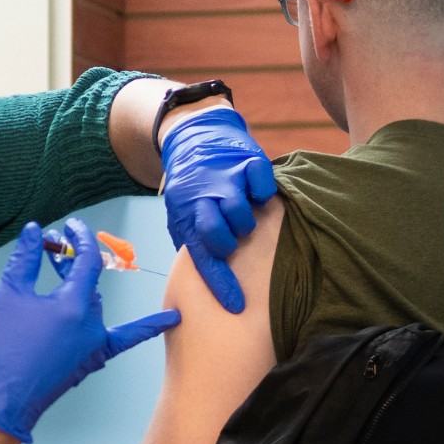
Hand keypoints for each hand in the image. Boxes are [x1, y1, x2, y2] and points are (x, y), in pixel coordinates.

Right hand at [0, 219, 178, 443]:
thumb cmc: (4, 346)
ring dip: (79, 289)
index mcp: (73, 303)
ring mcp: (97, 342)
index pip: (87, 259)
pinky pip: (126, 338)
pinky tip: (173, 319)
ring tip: (57, 275)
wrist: (4, 396)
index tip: (70, 226)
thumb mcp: (8, 294)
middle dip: (69, 262)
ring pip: (94, 304)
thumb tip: (34, 231)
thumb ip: (24, 258)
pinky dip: (148, 326)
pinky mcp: (95, 358)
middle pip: (88, 281)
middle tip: (49, 249)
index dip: (79, 237)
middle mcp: (92, 322)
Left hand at [158, 107, 276, 314]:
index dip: (220, 282)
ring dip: (245, 219)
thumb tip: (199, 280)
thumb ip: (191, 243)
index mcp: (186, 214)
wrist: (194, 138)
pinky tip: (256, 194)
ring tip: (242, 214)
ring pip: (239, 211)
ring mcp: (226, 178)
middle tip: (233, 238)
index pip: (202, 256)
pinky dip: (263, 191)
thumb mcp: (180, 215)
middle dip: (228, 243)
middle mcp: (204, 197)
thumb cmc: (191, 188)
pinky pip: (261, 182)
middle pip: (217, 232)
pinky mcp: (247, 161)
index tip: (235, 305)